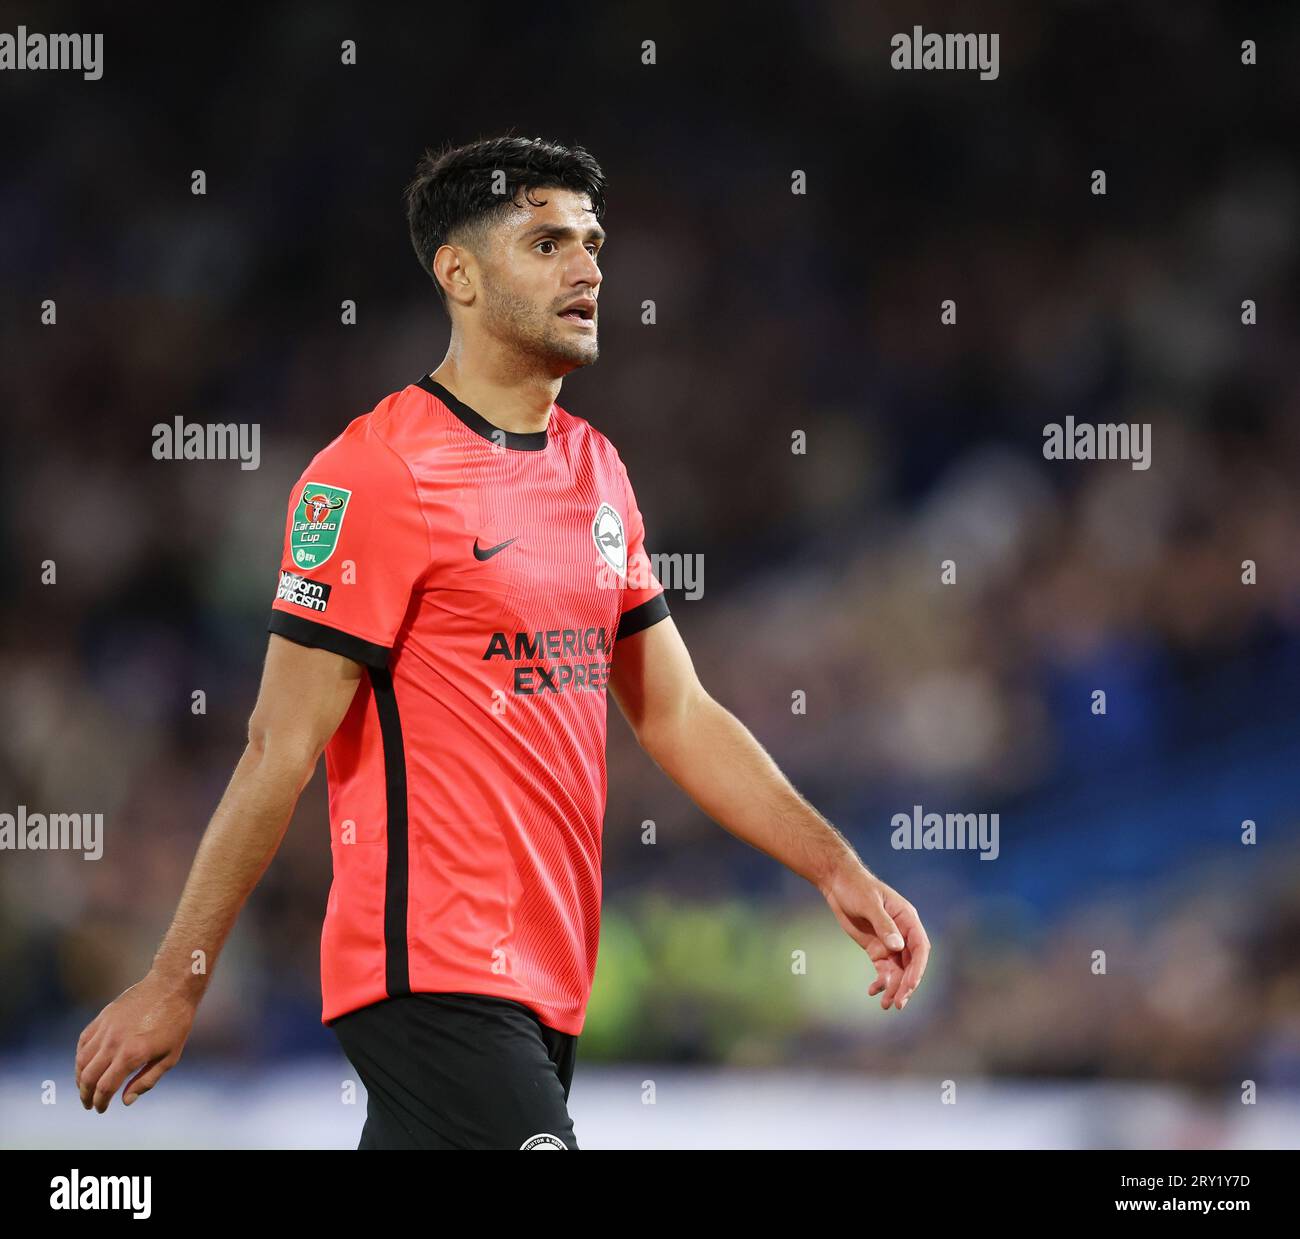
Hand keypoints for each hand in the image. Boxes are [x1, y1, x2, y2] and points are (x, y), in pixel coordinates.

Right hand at [75, 972, 197, 1112]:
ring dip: (80, 1078)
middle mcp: (114, 1042)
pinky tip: (85, 1064)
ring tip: (85, 1087)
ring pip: (81, 1060)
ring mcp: (106, 1028)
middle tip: (88, 1104)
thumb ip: (147, 1081)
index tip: (101, 1109)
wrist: (171, 987)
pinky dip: (80, 1056)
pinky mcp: (103, 1017)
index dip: (100, 1102)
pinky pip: (83, 1041)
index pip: (105, 1087)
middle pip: (88, 1077)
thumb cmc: (176, 1023)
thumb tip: (125, 1101)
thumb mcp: (170, 1056)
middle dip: (86, 1095)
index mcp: (132, 1055)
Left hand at [821, 863, 930, 1009]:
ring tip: (887, 1005)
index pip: (920, 948)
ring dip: (894, 988)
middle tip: (898, 1003)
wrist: (838, 883)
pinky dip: (881, 982)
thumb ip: (884, 924)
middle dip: (906, 984)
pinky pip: (883, 969)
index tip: (910, 986)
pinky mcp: (876, 948)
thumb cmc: (856, 887)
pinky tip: (873, 991)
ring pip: (898, 970)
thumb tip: (898, 947)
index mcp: (907, 919)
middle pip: (911, 964)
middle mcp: (902, 933)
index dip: (918, 969)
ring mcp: (889, 942)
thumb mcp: (868, 903)